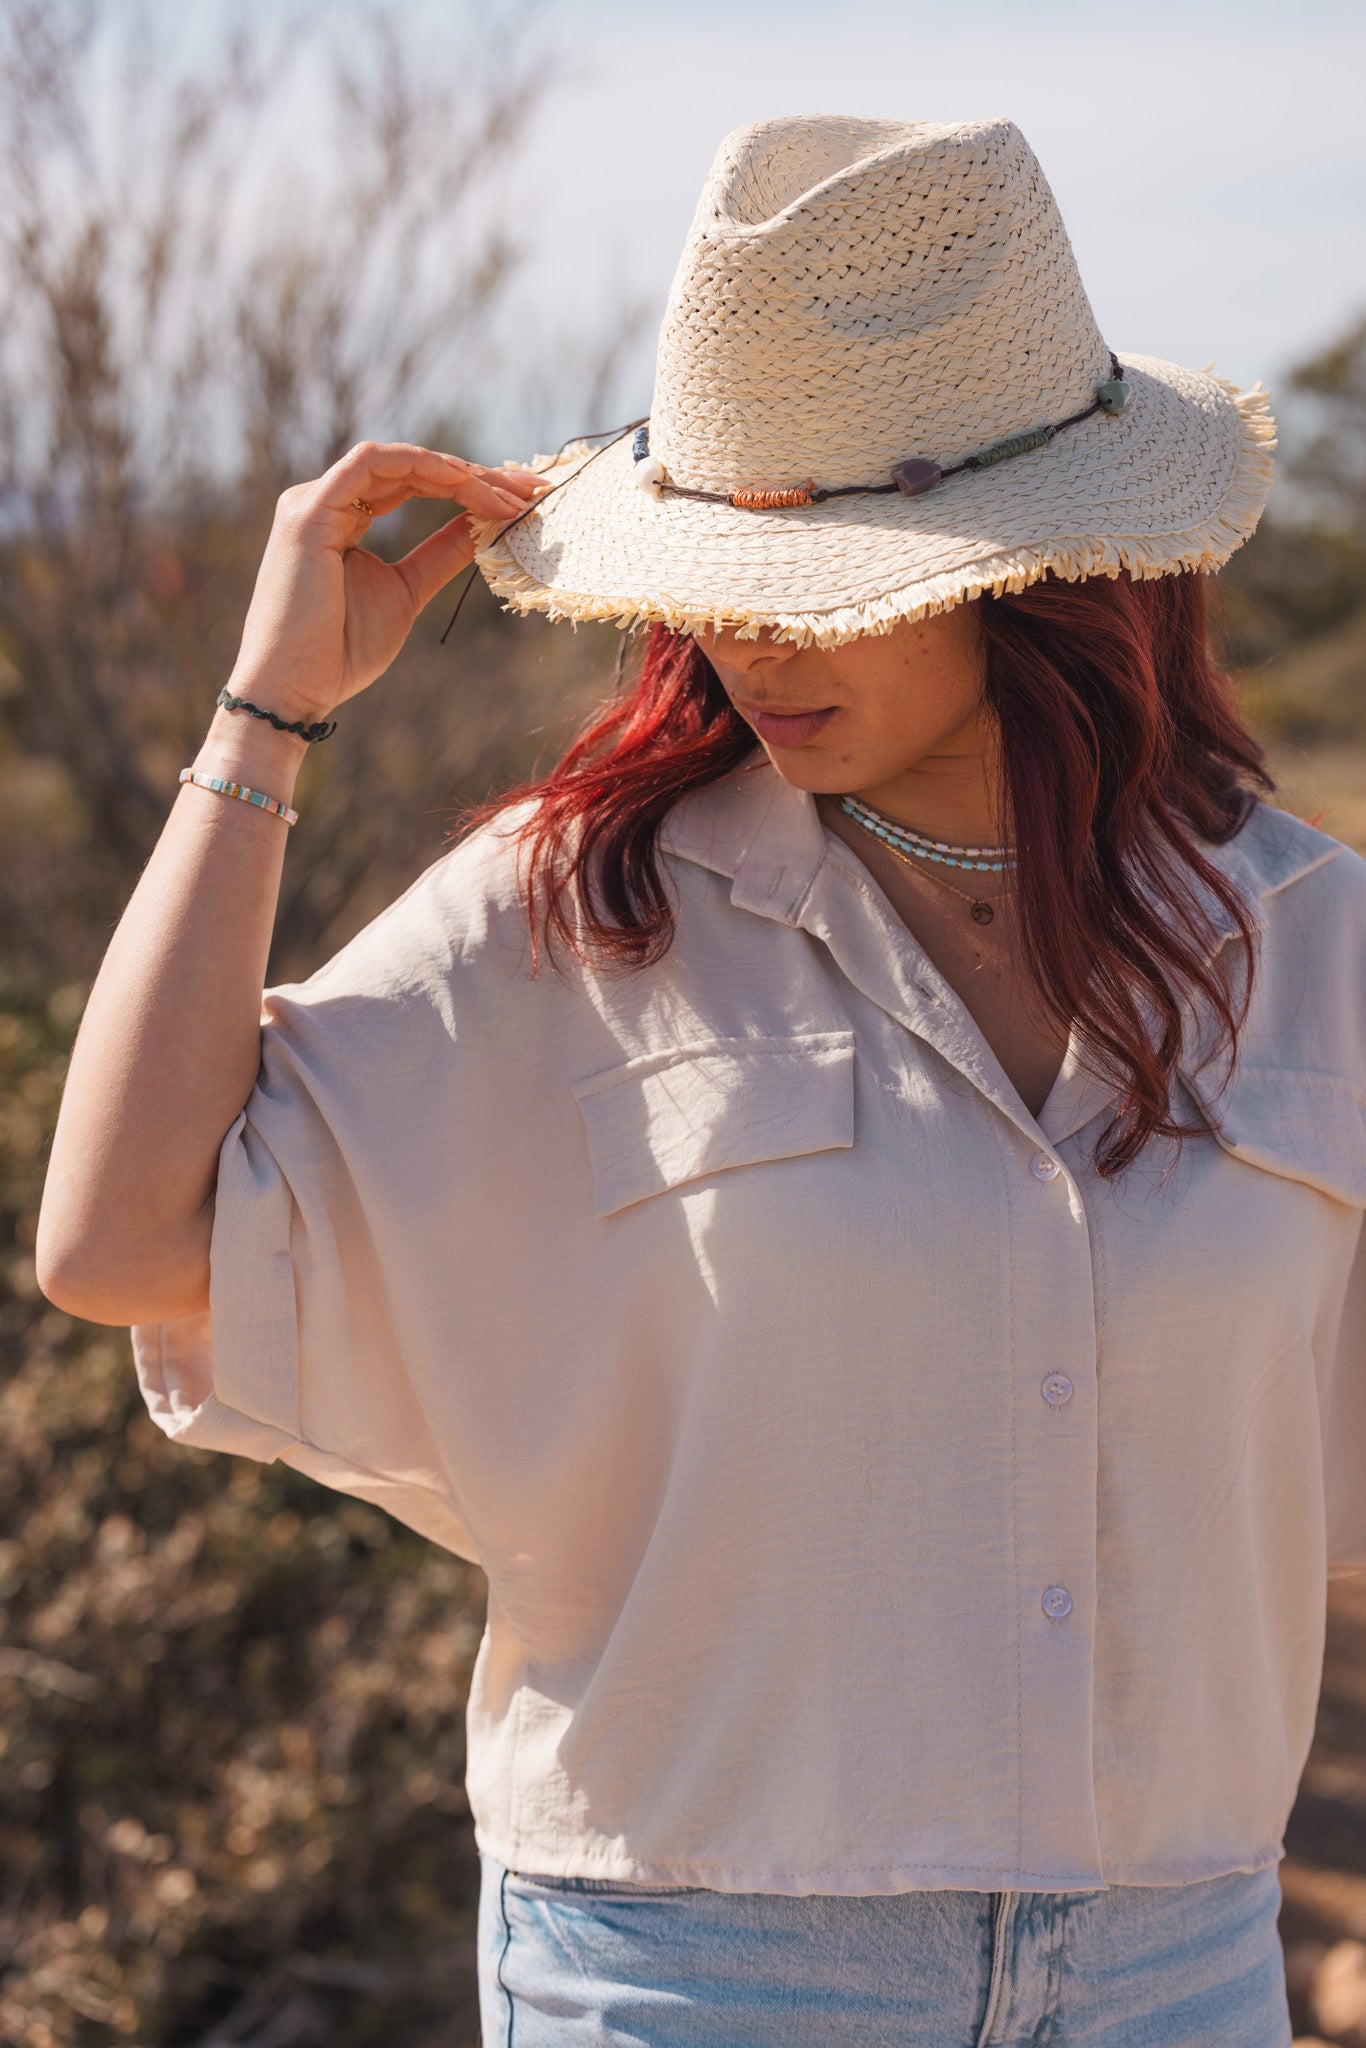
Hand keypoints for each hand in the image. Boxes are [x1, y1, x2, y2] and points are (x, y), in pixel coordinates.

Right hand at [225, 441, 546, 722]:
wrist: (294, 688)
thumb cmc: (339, 652)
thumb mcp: (406, 592)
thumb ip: (440, 554)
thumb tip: (483, 526)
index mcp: (343, 518)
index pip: (412, 483)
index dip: (467, 485)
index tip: (519, 500)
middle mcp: (326, 501)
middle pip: (410, 469)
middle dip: (475, 475)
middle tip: (529, 489)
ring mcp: (314, 503)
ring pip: (396, 461)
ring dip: (456, 470)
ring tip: (504, 492)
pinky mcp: (309, 513)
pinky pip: (369, 464)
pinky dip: (419, 465)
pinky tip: (461, 479)